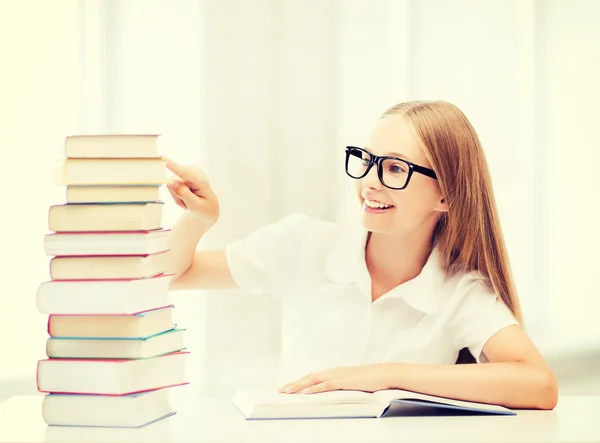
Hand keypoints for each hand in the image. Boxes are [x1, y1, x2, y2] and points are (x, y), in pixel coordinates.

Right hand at [164, 157, 219, 227]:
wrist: (207, 208)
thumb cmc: (204, 208)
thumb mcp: (196, 207)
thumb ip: (183, 194)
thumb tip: (171, 181)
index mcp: (201, 180)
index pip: (186, 173)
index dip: (174, 166)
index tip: (163, 159)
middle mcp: (194, 171)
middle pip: (173, 183)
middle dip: (176, 196)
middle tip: (188, 204)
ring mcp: (186, 172)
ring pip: (170, 185)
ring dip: (177, 197)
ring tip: (188, 201)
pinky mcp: (180, 175)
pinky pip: (170, 186)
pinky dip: (176, 196)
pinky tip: (185, 198)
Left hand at [278, 364, 392, 394]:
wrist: (385, 373)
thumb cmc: (372, 379)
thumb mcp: (354, 384)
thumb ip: (343, 386)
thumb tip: (335, 393)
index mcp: (335, 372)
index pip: (313, 376)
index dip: (300, 381)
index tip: (288, 386)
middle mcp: (334, 372)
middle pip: (309, 377)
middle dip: (294, 383)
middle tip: (281, 390)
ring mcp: (339, 375)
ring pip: (314, 380)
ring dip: (299, 385)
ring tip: (287, 391)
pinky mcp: (345, 381)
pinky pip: (326, 385)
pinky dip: (315, 388)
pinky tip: (306, 392)